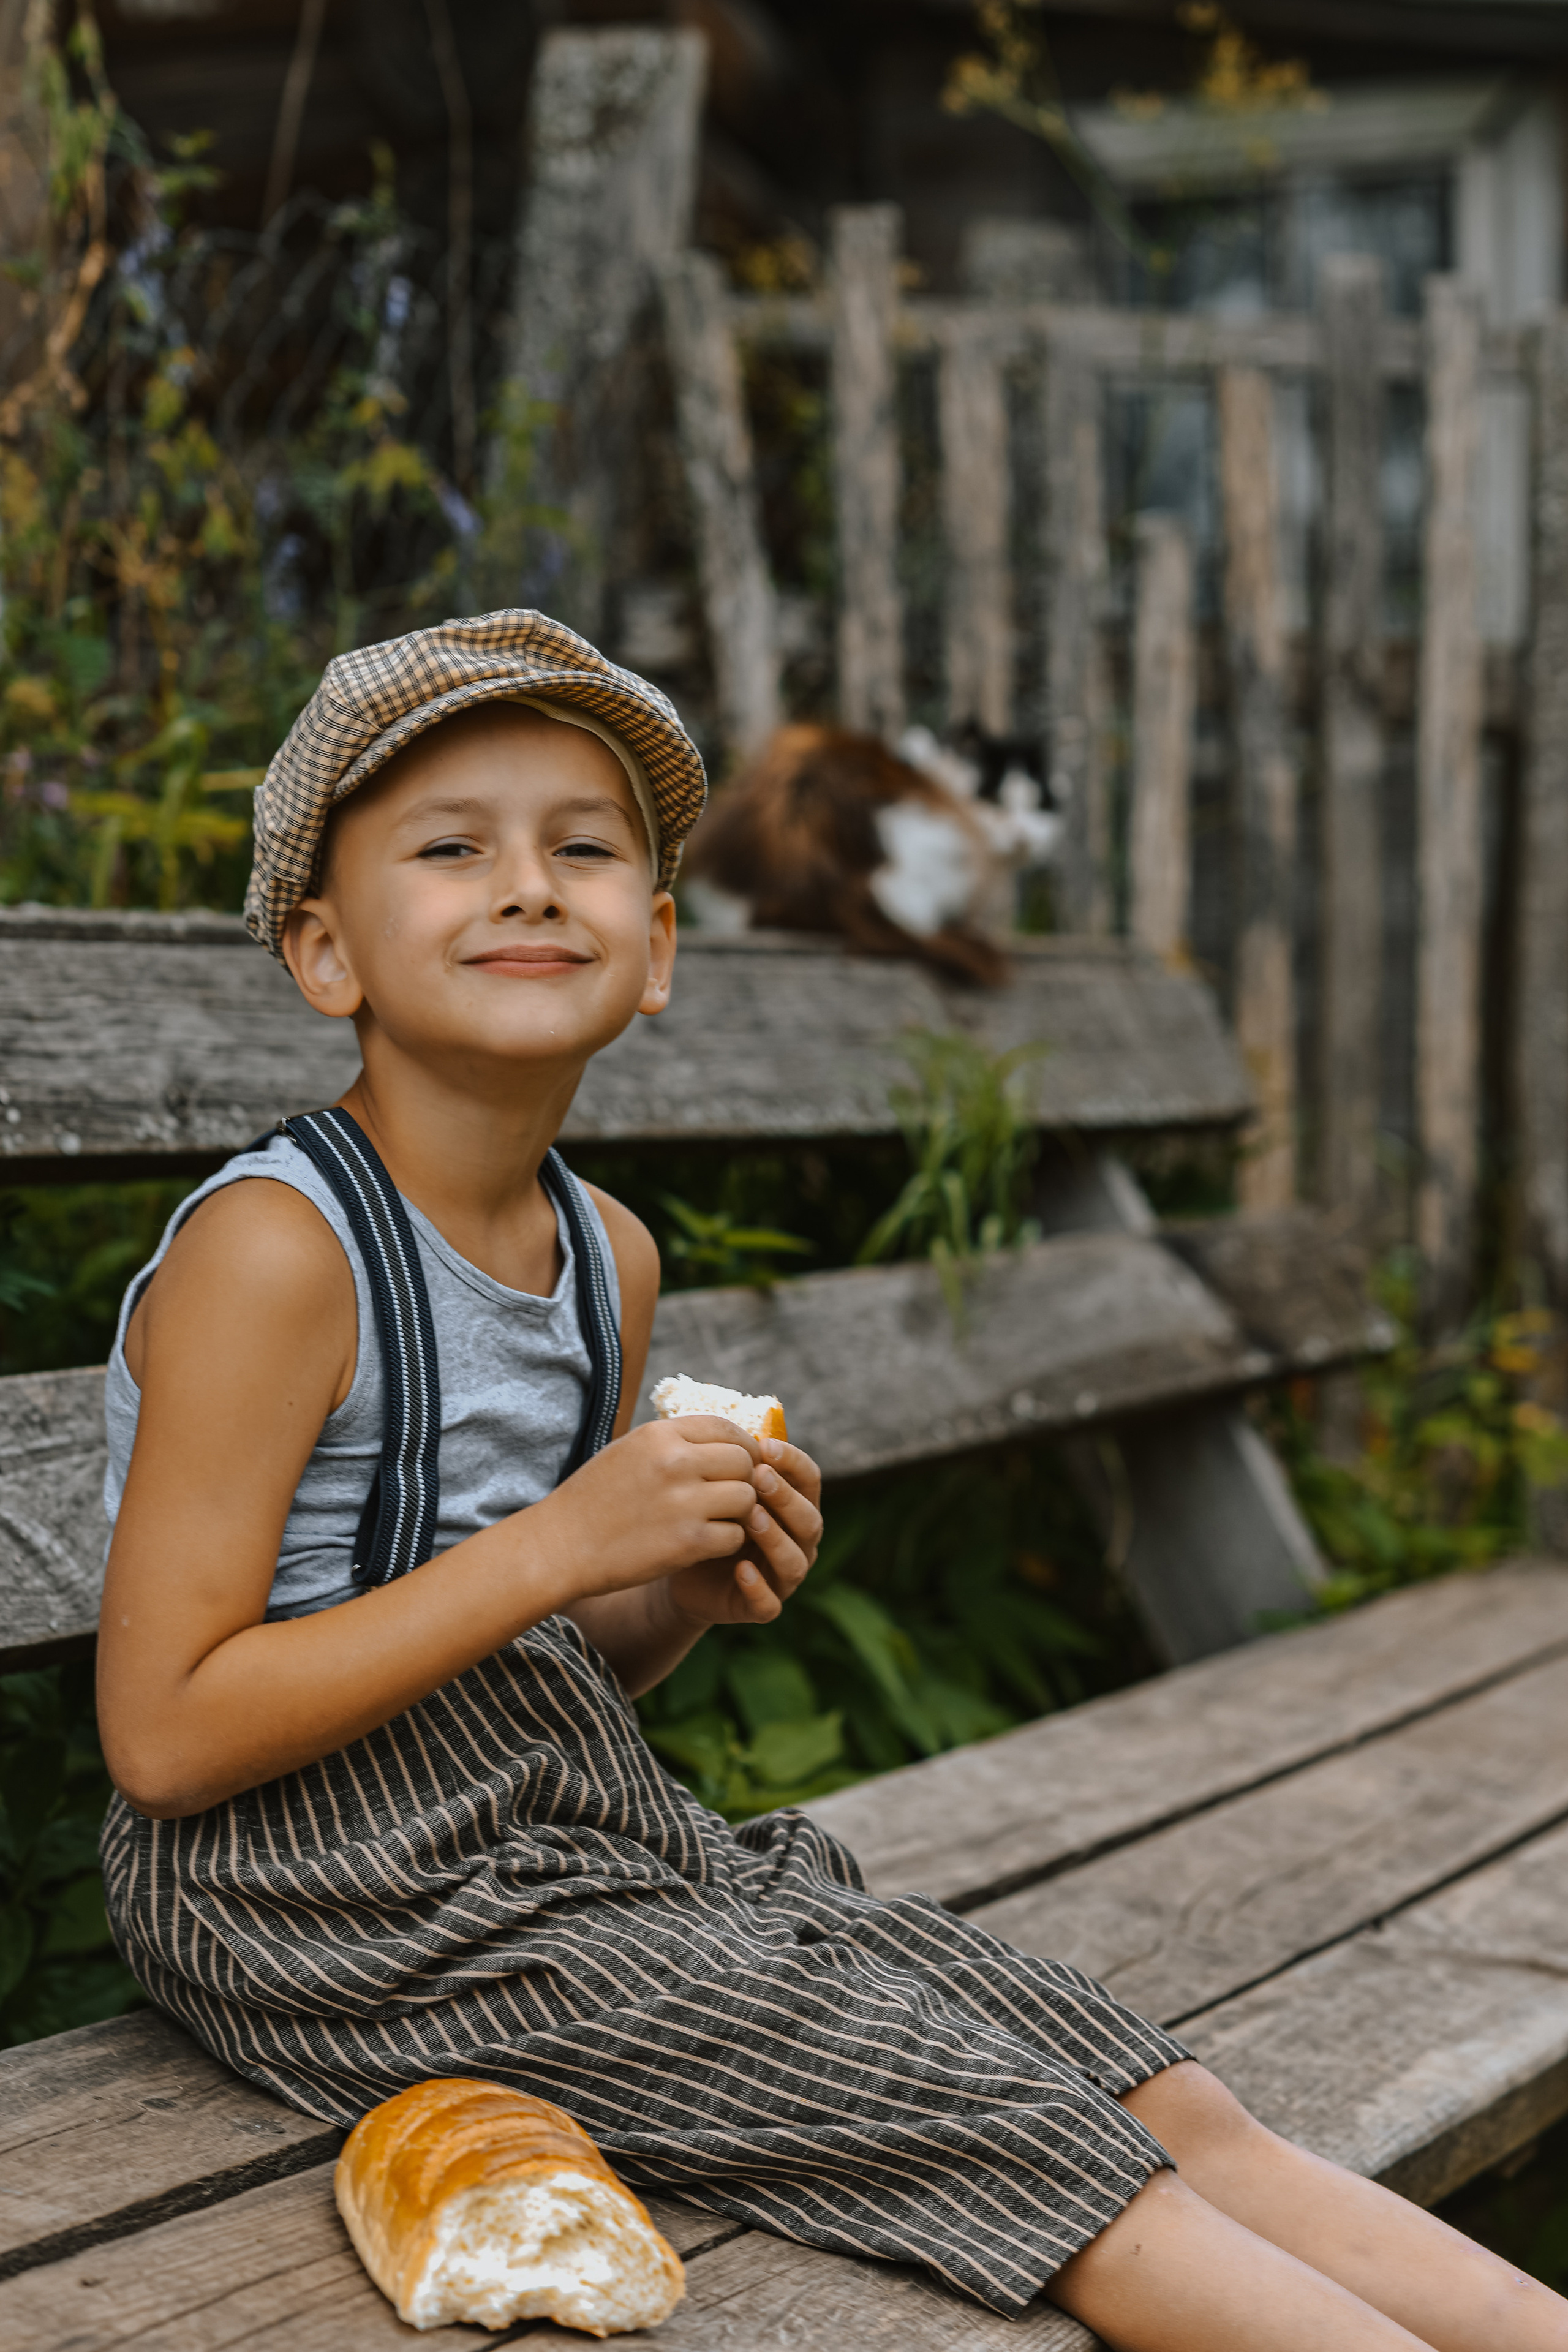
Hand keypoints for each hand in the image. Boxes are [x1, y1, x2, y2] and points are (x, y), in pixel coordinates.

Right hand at [536, 1415, 762, 1603]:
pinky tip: (704, 1543)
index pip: (725, 1427)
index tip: (744, 1460)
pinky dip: (725, 1541)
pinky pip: (734, 1535)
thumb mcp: (629, 1451)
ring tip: (716, 1519)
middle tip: (731, 1496)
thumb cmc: (594, 1499)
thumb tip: (721, 1439)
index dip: (743, 1444)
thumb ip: (674, 1442)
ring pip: (746, 1498)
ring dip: (738, 1512)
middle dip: (744, 1479)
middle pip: (744, 1462)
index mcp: (659, 1435)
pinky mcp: (687, 1542)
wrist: (560, 1546)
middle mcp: (675, 1462)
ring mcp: (683, 1503)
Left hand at [665, 1435, 822, 1626]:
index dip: (793, 1462)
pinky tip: (741, 1569)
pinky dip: (758, 1587)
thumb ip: (732, 1461)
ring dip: (775, 1538)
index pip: (809, 1479)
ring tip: (750, 1518)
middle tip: (758, 1477)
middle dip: (785, 1497)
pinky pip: (770, 1603)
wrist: (680, 1565)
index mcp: (794, 1505)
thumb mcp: (718, 1485)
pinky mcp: (763, 1606)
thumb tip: (733, 1422)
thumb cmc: (705, 1514)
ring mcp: (783, 1577)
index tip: (765, 1446)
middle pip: (809, 1519)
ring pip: (795, 1560)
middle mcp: (798, 1541)